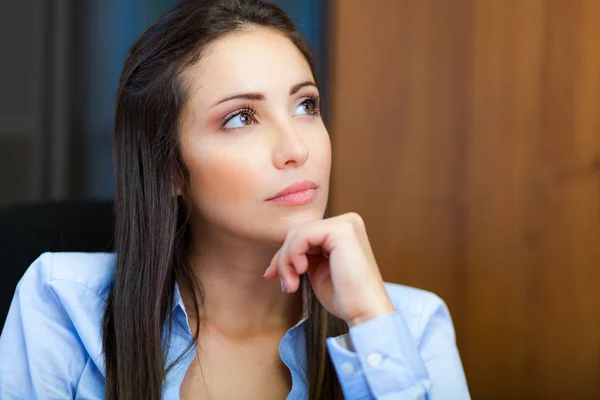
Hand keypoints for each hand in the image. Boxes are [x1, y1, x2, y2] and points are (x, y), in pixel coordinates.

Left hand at [263, 212, 394, 326]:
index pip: (304, 234)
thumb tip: (276, 258)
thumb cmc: (345, 297)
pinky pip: (302, 236)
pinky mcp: (341, 230)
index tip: (275, 276)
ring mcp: (346, 223)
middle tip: (285, 285)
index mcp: (344, 229)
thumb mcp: (318, 270)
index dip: (284, 255)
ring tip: (291, 285)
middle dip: (283, 259)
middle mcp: (347, 221)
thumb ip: (303, 256)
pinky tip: (302, 271)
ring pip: (297, 234)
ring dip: (286, 261)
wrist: (366, 313)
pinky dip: (293, 255)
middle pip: (298, 232)